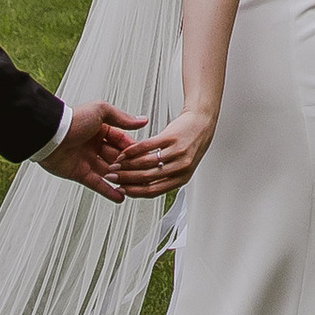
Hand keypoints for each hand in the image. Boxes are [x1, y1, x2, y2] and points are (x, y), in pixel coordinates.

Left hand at [40, 98, 146, 197]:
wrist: (50, 135)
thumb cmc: (73, 120)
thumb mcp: (100, 111)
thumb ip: (122, 117)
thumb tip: (142, 120)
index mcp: (100, 130)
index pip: (121, 140)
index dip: (132, 148)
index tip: (144, 154)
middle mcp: (94, 145)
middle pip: (116, 158)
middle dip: (128, 164)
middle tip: (141, 172)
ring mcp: (87, 160)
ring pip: (108, 172)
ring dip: (121, 178)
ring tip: (134, 186)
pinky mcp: (79, 174)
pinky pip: (97, 183)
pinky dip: (108, 191)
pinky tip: (120, 196)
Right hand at [97, 104, 216, 198]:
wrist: (201, 122)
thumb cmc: (190, 144)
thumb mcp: (181, 166)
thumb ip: (164, 176)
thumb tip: (140, 187)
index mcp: (182, 178)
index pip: (153, 191)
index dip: (134, 192)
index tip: (120, 190)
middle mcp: (181, 167)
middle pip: (147, 178)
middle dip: (125, 179)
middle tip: (112, 177)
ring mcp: (177, 152)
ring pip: (145, 163)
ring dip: (126, 165)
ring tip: (116, 164)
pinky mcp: (172, 137)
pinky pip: (148, 146)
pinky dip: (133, 150)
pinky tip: (125, 151)